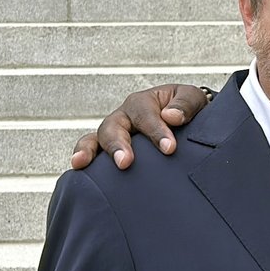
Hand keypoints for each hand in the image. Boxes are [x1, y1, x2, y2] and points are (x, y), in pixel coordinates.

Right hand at [70, 84, 209, 170]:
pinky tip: (77, 172)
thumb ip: (185, 104)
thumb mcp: (192, 98)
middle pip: (113, 127)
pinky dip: (82, 159)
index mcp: (143, 103)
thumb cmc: (187, 110)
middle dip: (118, 145)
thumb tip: (171, 116)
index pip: (146, 115)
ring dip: (88, 150)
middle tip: (125, 162)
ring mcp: (114, 135)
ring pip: (95, 139)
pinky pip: (91, 153)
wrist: (187, 123)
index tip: (169, 148)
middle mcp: (124, 117)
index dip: (156, 131)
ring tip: (83, 164)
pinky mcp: (110, 152)